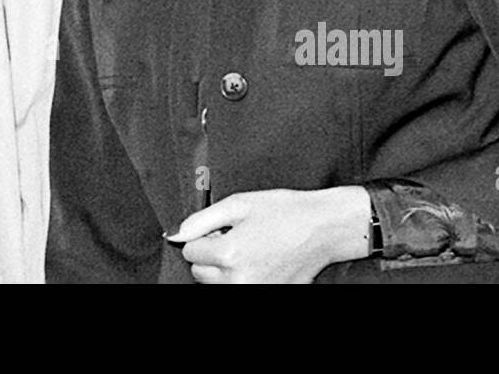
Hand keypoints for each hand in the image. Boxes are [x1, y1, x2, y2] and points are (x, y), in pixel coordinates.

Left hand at [167, 186, 371, 283]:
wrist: (323, 228)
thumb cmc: (285, 212)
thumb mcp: (239, 204)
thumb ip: (201, 220)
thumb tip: (175, 235)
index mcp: (230, 254)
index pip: (190, 251)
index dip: (205, 236)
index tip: (223, 228)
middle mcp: (239, 280)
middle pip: (200, 272)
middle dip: (211, 254)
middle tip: (236, 236)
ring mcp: (255, 292)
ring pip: (216, 285)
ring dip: (224, 269)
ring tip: (249, 248)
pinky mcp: (268, 295)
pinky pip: (238, 289)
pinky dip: (241, 277)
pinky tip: (259, 261)